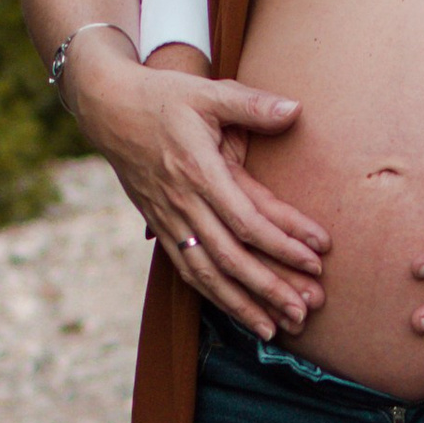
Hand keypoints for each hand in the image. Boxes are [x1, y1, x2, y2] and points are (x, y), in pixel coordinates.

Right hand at [67, 47, 328, 338]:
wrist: (106, 108)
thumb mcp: (207, 93)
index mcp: (198, 171)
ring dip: (241, 305)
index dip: (283, 242)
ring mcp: (168, 219)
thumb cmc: (162, 96)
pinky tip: (237, 313)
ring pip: (206, 274)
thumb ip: (252, 104)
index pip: (246, 219)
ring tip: (275, 329)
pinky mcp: (159, 226)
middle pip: (230, 258)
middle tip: (307, 310)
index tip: (317, 257)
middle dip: (270, 288)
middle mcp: (182, 202)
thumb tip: (295, 110)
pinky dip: (213, 295)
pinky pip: (187, 269)